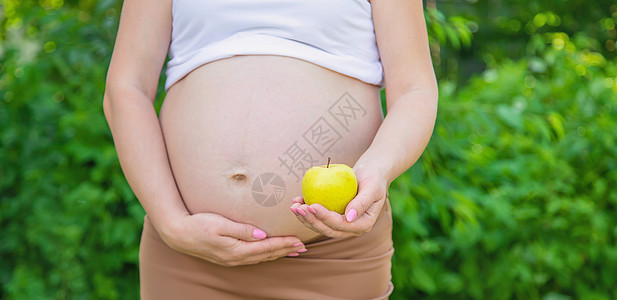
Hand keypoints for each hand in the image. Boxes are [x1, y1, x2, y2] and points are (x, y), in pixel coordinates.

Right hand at [156, 212, 305, 266]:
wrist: (178, 234)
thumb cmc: (198, 225)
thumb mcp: (220, 224)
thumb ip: (242, 230)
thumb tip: (262, 234)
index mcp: (236, 250)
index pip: (267, 247)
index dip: (284, 244)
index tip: (298, 240)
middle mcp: (236, 258)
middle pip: (267, 254)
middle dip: (285, 250)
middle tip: (302, 246)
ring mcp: (232, 260)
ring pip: (261, 257)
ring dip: (277, 253)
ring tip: (291, 250)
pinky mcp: (228, 257)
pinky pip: (252, 257)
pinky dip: (265, 254)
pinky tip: (269, 251)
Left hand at [289, 164, 388, 238]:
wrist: (370, 174)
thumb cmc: (374, 178)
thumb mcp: (373, 188)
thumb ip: (362, 203)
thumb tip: (349, 218)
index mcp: (363, 225)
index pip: (341, 225)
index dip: (325, 217)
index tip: (312, 205)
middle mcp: (351, 228)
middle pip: (328, 229)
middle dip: (311, 220)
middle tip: (298, 208)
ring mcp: (341, 224)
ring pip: (320, 226)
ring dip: (305, 218)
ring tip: (294, 207)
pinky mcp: (333, 217)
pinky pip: (318, 217)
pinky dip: (306, 211)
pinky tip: (296, 200)